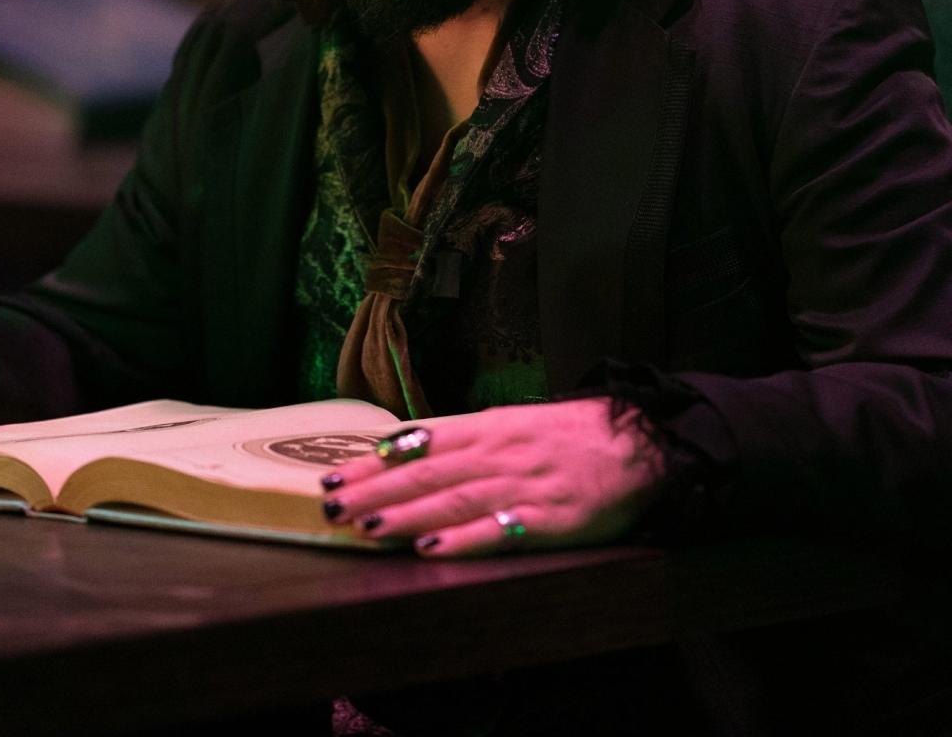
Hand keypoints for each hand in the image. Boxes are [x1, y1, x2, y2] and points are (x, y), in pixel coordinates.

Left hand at [320, 398, 666, 556]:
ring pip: (452, 500)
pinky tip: (432, 548)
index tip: (332, 473)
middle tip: (331, 505)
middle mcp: (499, 453)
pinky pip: (500, 530)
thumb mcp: (515, 422)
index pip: (418, 444)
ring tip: (366, 527)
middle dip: (374, 491)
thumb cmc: (574, 432)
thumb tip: (408, 448)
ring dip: (405, 515)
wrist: (640, 440)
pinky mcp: (549, 519)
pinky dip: (464, 540)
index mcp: (489, 428)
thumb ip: (466, 438)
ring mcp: (523, 486)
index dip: (372, 462)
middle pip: (426, 473)